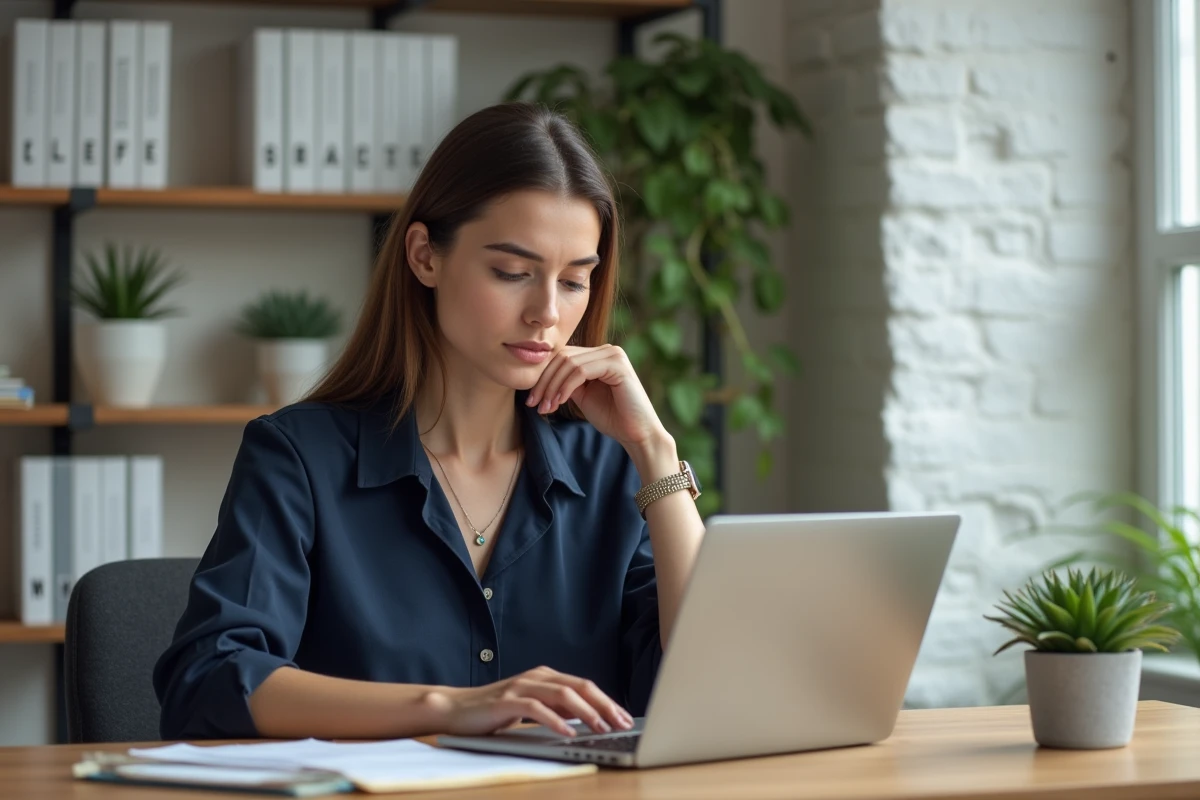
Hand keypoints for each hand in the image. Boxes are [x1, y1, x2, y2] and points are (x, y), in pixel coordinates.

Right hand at [423, 666, 634, 736]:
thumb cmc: (495, 711)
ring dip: (586, 712)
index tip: (625, 717)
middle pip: (580, 686)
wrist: (455, 709)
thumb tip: (589, 717)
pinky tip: (568, 732)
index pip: (584, 685)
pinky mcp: (506, 701)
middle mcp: (536, 677)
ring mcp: (521, 687)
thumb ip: (557, 708)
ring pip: (562, 694)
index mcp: (545, 676)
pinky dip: (555, 720)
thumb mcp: (533, 708)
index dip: (607, 701)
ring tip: (601, 728)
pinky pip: (536, 708)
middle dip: (605, 705)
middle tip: (623, 723)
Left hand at [526, 344, 664, 448]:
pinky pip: (581, 371)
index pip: (563, 357)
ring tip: (544, 407)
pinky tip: (559, 402)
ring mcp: (614, 355)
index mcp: (599, 355)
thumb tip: (540, 379)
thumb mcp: (583, 396)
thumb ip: (567, 383)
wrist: (637, 433)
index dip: (543, 377)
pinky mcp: (617, 364)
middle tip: (533, 404)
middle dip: (544, 382)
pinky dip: (565, 387)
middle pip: (563, 357)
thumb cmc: (612, 417)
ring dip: (552, 387)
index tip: (532, 400)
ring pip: (569, 364)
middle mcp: (607, 350)